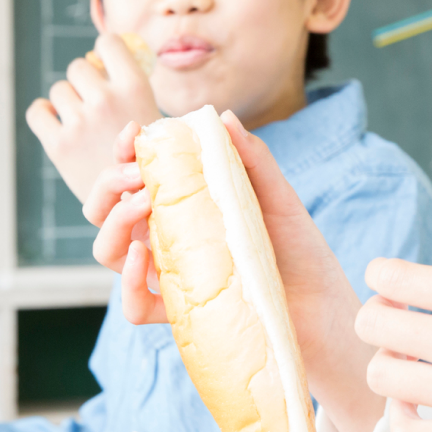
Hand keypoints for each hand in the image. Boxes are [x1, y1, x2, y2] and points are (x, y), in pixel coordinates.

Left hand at [26, 32, 160, 201]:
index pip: (108, 43)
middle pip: (78, 67)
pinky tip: (57, 123)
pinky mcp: (58, 145)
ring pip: (59, 89)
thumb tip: (102, 57)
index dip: (105, 51)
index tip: (107, 65)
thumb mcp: (156, 115)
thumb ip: (130, 87)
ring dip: (68, 101)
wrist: (139, 205)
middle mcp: (105, 101)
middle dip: (84, 81)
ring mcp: (79, 124)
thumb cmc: (150, 159)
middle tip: (96, 102)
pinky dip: (44, 114)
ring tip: (83, 120)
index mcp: (134, 87)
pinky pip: (37, 112)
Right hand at [85, 112, 383, 431]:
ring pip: (111, 250)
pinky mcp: (179, 313)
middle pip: (109, 209)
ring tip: (143, 204)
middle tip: (135, 174)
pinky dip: (128, 282)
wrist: (324, 306)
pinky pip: (133, 305)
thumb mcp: (278, 195)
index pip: (137, 172)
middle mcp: (168, 236)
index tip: (133, 133)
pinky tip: (144, 256)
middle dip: (108, 183)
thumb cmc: (298, 247)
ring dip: (114, 223)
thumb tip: (222, 118)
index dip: (125, 151)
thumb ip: (252, 157)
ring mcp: (170, 274)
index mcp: (183, 202)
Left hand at [356, 255, 431, 431]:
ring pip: (383, 378)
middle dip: (377, 314)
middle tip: (398, 316)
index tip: (393, 279)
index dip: (383, 272)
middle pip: (375, 325)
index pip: (395, 278)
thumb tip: (430, 273)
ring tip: (411, 358)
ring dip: (388, 363)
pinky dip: (402, 415)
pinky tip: (421, 400)